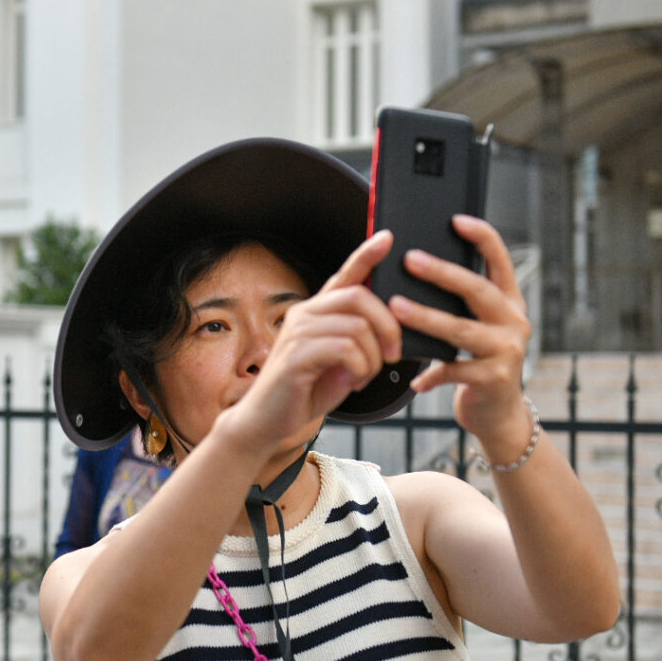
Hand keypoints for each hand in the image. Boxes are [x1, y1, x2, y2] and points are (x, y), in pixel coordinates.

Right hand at [222, 231, 402, 453]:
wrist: (267, 422)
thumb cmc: (304, 392)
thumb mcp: (341, 363)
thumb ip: (360, 343)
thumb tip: (390, 334)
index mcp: (317, 312)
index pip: (345, 275)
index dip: (366, 255)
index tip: (387, 237)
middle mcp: (305, 314)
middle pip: (359, 296)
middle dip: (388, 325)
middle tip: (394, 354)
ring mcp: (298, 332)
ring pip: (357, 327)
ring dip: (373, 357)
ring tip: (363, 377)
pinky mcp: (296, 355)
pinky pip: (346, 349)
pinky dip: (360, 368)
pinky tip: (351, 382)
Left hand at [388, 215, 531, 449]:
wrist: (499, 414)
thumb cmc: (478, 363)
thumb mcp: (479, 329)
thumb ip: (461, 305)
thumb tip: (416, 270)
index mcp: (510, 303)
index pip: (500, 261)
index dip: (482, 237)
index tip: (456, 220)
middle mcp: (515, 322)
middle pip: (478, 290)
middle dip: (443, 273)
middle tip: (410, 259)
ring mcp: (507, 351)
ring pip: (461, 330)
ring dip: (425, 318)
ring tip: (395, 308)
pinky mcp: (494, 379)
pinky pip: (453, 371)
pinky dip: (430, 374)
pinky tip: (413, 380)